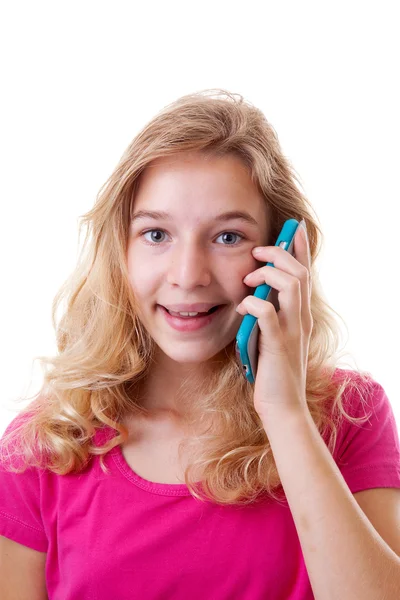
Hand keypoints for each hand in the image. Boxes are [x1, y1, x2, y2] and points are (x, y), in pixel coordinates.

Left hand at [235, 221, 312, 420]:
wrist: (282, 407)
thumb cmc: (272, 372)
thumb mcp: (272, 337)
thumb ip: (268, 315)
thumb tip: (252, 295)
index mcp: (301, 315)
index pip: (305, 274)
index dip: (300, 249)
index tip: (292, 229)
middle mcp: (301, 319)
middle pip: (300, 272)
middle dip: (279, 254)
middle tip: (257, 254)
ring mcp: (293, 331)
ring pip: (291, 285)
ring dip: (268, 275)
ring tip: (248, 278)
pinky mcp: (279, 344)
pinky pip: (269, 313)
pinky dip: (253, 304)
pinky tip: (241, 308)